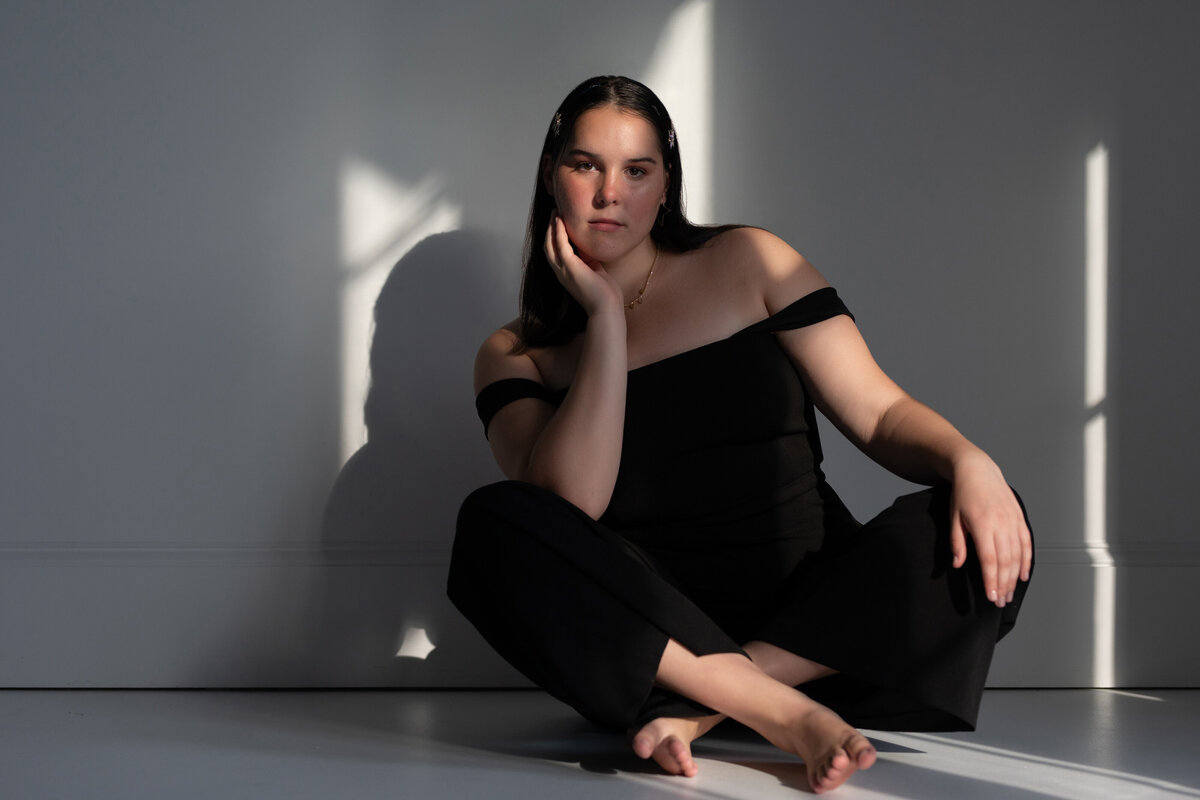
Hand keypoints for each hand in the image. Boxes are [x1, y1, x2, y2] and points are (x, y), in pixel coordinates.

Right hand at [544, 212, 622, 315]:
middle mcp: (561, 272)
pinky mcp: (570, 268)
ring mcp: (563, 270)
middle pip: (548, 246)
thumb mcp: (594, 270)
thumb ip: (588, 258)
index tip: (559, 221)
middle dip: (550, 229)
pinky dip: (559, 232)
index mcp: (566, 273)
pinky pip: (560, 245)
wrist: (607, 307)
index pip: (555, 252)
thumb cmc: (604, 293)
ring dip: (552, 227)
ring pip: (550, 244)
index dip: (554, 236)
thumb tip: (587, 245)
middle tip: (554, 212)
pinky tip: (560, 221)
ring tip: (555, 212)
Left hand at [948, 452, 1031, 608]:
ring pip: (1017, 555)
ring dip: (1015, 577)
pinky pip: (1026, 543)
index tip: (991, 597)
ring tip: (1010, 593)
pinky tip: (1023, 575)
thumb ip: (957, 542)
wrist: (977, 470)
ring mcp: (1012, 521)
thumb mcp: (953, 518)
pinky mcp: (1019, 518)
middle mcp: (1001, 524)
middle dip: (1004, 584)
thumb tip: (958, 564)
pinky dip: (1026, 561)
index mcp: (982, 525)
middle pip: (1005, 561)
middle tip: (1001, 602)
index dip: (991, 580)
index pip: (989, 560)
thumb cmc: (963, 494)